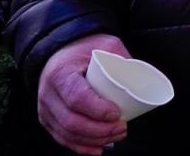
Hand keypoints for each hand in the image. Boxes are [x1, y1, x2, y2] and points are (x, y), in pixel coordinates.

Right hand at [37, 33, 129, 154]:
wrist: (61, 50)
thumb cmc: (84, 48)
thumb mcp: (105, 44)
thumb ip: (122, 58)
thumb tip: (144, 78)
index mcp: (61, 74)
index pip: (77, 98)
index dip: (97, 110)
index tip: (117, 113)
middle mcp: (48, 94)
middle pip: (71, 121)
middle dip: (99, 131)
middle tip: (121, 128)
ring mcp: (45, 109)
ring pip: (67, 133)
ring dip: (93, 140)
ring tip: (116, 136)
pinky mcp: (48, 119)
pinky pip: (61, 138)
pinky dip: (80, 146)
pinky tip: (98, 149)